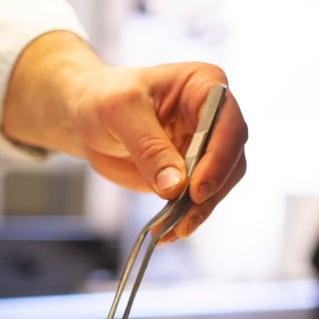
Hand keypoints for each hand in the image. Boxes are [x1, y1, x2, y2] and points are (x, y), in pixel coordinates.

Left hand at [1, 31, 246, 240]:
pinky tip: (166, 233)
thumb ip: (149, 147)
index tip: (198, 190)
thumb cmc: (104, 98)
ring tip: (171, 230)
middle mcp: (214, 117)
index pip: (228, 125)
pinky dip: (183, 218)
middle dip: (210, 193)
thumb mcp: (120, 112)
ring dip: (198, 212)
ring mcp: (204, 148)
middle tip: (185, 219)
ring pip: (218, 186)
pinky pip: (195, 201)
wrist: (87, 115)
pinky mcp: (190, 174)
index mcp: (205, 85)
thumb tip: (175, 186)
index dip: (219, 159)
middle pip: (231, 160)